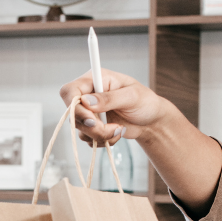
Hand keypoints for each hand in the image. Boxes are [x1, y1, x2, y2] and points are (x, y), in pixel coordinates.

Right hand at [59, 70, 221, 211]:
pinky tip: (116, 133)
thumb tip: (86, 101)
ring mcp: (89, 112)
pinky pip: (88, 139)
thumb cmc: (145, 102)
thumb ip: (109, 98)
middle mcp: (88, 95)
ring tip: (119, 129)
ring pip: (80, 130)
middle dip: (92, 127)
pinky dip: (102, 140)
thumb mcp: (131, 96)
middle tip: (111, 129)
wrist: (151, 121)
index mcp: (94, 80)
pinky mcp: (92, 127)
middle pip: (72, 114)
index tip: (91, 119)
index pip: (69, 91)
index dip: (74, 107)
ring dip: (100, 135)